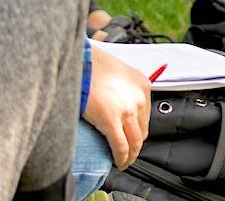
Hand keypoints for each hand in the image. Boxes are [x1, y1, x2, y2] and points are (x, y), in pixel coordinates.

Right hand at [85, 49, 151, 167]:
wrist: (78, 62)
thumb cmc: (91, 62)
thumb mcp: (116, 69)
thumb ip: (120, 86)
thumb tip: (115, 101)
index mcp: (142, 85)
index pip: (145, 115)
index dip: (139, 129)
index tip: (134, 136)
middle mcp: (138, 98)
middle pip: (142, 130)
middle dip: (136, 144)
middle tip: (130, 152)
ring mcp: (127, 111)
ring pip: (134, 142)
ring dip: (130, 156)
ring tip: (124, 162)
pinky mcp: (111, 121)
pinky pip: (121, 147)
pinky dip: (121, 158)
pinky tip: (118, 162)